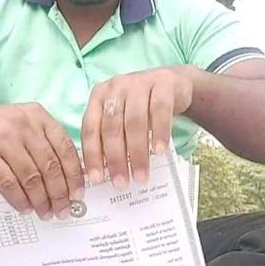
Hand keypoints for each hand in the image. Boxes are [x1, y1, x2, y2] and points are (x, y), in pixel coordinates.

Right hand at [0, 104, 84, 219]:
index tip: (78, 195)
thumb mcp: (26, 125)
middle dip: (59, 193)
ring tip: (44, 212)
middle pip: (49, 165)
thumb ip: (46, 144)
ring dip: (40, 199)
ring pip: (30, 176)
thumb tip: (69, 180)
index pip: (65, 148)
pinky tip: (24, 208)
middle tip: (62, 210)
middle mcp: (23, 124)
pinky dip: (18, 199)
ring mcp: (2, 137)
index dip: (74, 175)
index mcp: (39, 117)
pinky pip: (7, 182)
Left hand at [81, 67, 193, 189]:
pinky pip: (160, 110)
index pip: (90, 128)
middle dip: (116, 159)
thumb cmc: (143, 106)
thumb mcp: (123, 117)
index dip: (93, 155)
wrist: (173, 83)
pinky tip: (160, 151)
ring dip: (137, 152)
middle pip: (112, 127)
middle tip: (122, 183)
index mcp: (99, 96)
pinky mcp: (164, 84)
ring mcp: (140, 83)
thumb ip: (112, 137)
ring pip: (135, 121)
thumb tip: (106, 173)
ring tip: (141, 175)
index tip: (98, 179)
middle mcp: (116, 87)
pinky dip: (160, 133)